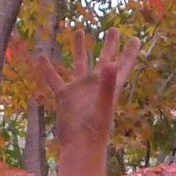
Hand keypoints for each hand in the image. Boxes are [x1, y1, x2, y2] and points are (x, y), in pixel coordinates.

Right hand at [35, 29, 138, 156]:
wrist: (79, 146)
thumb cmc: (95, 129)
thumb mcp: (103, 104)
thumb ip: (107, 83)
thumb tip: (110, 63)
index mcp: (110, 86)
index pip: (124, 64)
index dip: (130, 52)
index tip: (136, 38)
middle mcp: (96, 84)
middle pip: (105, 59)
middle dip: (110, 44)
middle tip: (114, 29)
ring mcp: (80, 89)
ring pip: (80, 63)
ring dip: (80, 47)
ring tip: (79, 30)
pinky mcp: (64, 96)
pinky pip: (54, 78)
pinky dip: (47, 68)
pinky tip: (40, 56)